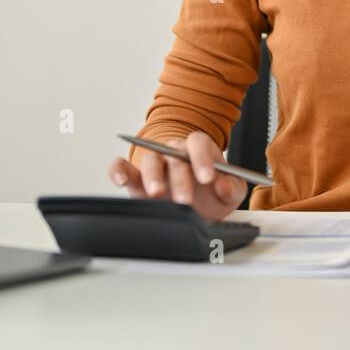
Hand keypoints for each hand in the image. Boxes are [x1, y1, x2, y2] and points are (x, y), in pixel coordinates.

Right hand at [108, 131, 248, 220]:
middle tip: (186, 201)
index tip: (208, 179)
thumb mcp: (229, 194)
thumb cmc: (211, 194)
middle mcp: (174, 152)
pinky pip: (122, 166)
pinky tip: (120, 180)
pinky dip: (118, 170)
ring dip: (153, 177)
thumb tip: (224, 185)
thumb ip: (232, 188)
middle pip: (174, 156)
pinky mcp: (135, 177)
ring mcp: (154, 163)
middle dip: (180, 179)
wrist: (195, 206)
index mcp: (199, 149)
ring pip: (150, 160)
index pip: (198, 143)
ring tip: (157, 194)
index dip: (202, 159)